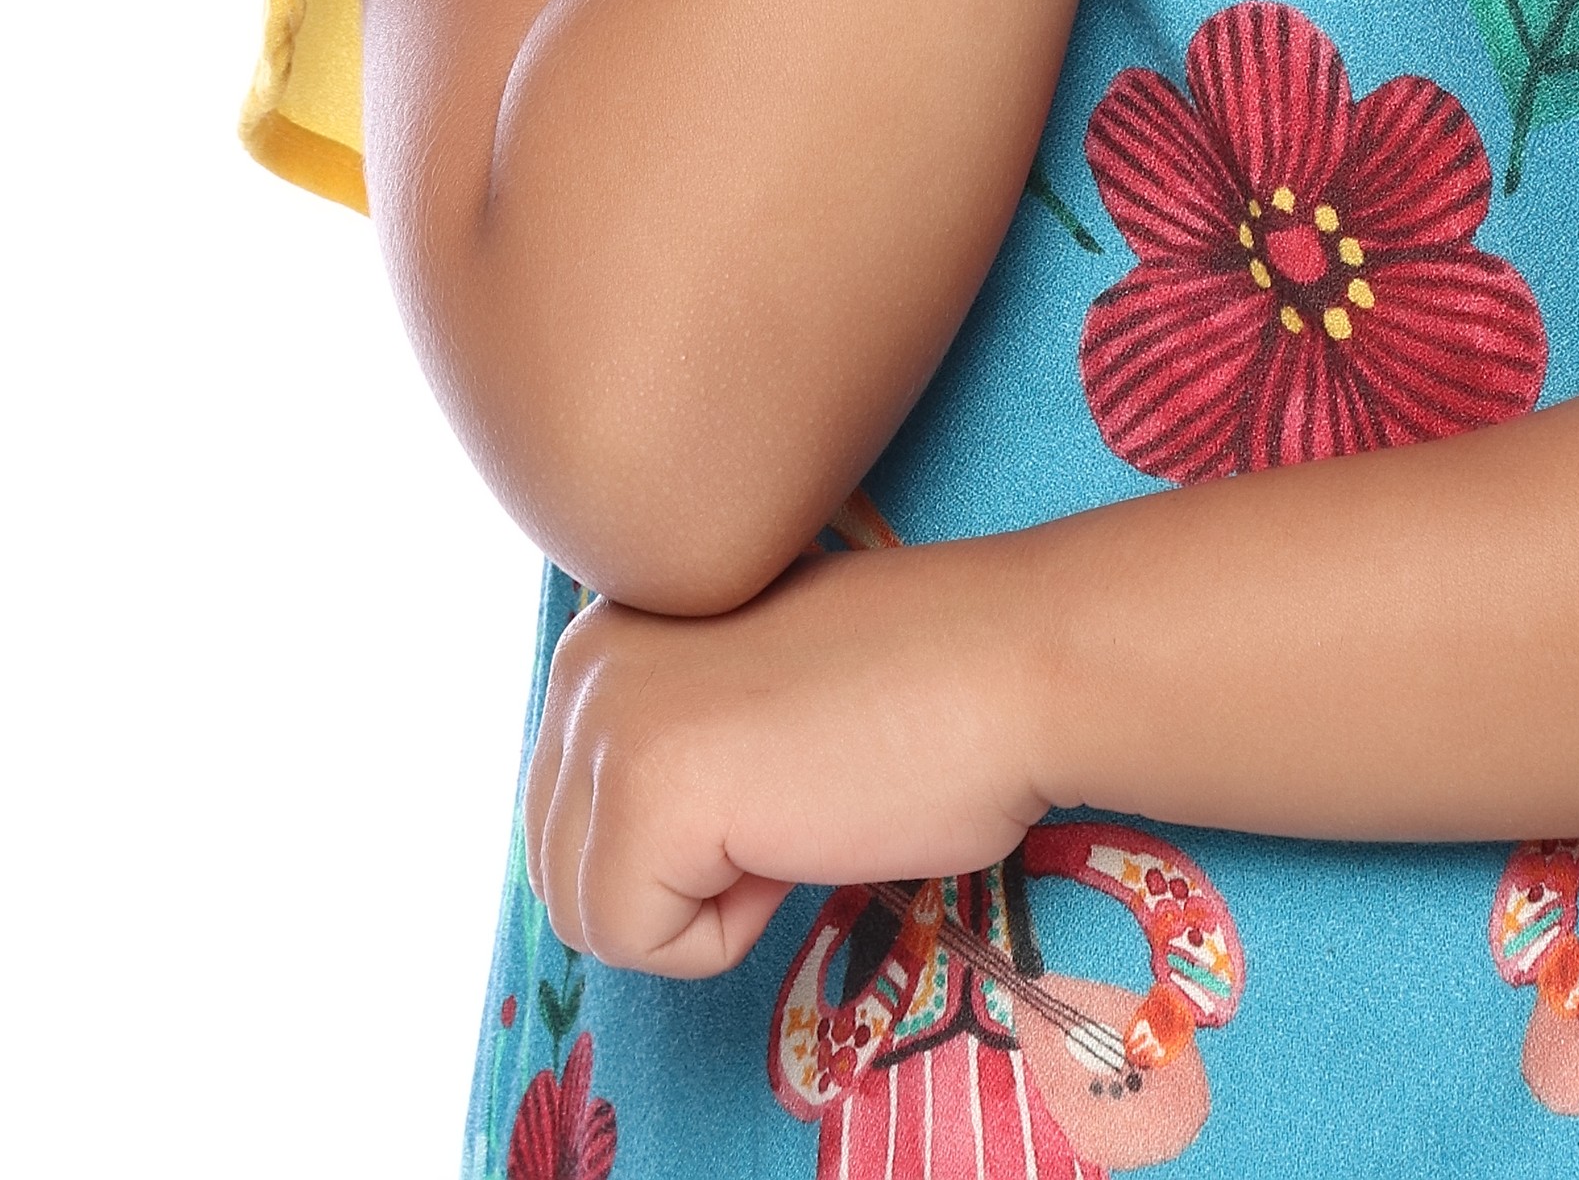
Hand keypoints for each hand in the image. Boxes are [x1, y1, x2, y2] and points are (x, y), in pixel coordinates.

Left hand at [525, 539, 1046, 977]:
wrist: (1013, 661)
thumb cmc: (918, 689)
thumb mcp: (741, 697)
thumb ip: (664, 736)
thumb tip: (626, 844)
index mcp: (600, 635)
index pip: (573, 822)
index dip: (694, 837)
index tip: (787, 763)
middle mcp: (580, 660)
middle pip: (565, 875)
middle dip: (684, 876)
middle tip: (796, 795)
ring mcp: (606, 720)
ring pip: (591, 916)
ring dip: (704, 904)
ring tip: (795, 809)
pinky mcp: (649, 791)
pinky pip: (640, 944)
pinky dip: (728, 931)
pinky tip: (799, 833)